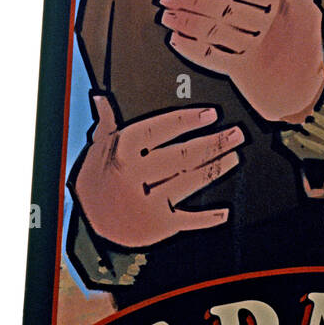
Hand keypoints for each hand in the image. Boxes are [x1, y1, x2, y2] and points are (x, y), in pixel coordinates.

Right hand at [70, 94, 244, 248]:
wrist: (88, 222)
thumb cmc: (98, 180)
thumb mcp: (100, 149)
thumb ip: (108, 123)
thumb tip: (102, 99)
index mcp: (121, 152)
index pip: (159, 129)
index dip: (187, 120)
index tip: (211, 115)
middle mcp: (134, 176)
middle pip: (181, 155)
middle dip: (213, 143)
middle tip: (236, 134)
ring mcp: (146, 202)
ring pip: (188, 181)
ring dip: (215, 168)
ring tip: (233, 156)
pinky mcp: (157, 225)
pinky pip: (187, 220)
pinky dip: (207, 219)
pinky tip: (223, 212)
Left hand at [157, 0, 323, 124]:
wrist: (306, 89)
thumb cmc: (303, 40)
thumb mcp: (305, 1)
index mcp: (285, 2)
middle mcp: (272, 24)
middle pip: (222, 7)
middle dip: (190, 1)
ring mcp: (259, 49)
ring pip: (214, 30)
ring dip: (186, 21)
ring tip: (166, 15)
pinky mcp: (247, 72)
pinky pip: (214, 56)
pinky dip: (192, 47)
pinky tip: (176, 39)